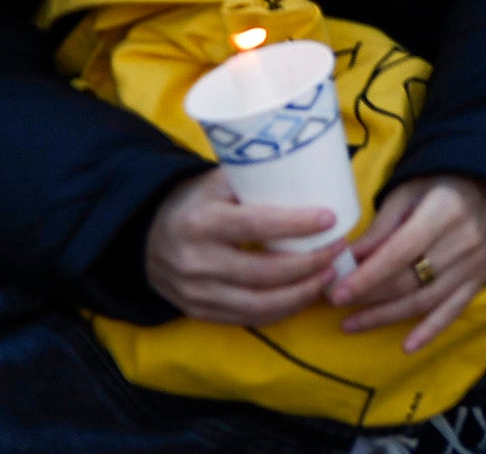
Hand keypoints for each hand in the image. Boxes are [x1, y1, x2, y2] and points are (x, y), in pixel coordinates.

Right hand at [143, 169, 347, 328]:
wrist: (147, 236)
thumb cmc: (196, 202)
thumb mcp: (217, 181)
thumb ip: (256, 178)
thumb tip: (314, 167)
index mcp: (201, 222)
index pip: (255, 226)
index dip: (296, 225)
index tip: (330, 218)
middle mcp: (196, 262)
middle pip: (263, 272)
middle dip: (308, 264)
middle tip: (338, 249)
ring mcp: (195, 292)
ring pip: (257, 303)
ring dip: (301, 293)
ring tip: (329, 274)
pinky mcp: (198, 311)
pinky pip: (246, 318)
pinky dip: (280, 311)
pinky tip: (304, 296)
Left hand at [330, 174, 485, 350]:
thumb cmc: (443, 184)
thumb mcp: (409, 191)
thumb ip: (381, 226)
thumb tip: (349, 259)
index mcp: (445, 211)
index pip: (400, 252)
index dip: (368, 276)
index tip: (337, 294)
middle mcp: (465, 239)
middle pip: (409, 280)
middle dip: (368, 298)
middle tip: (336, 306)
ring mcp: (476, 262)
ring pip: (424, 301)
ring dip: (386, 317)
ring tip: (352, 324)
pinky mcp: (482, 278)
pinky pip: (453, 310)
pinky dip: (430, 331)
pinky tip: (407, 346)